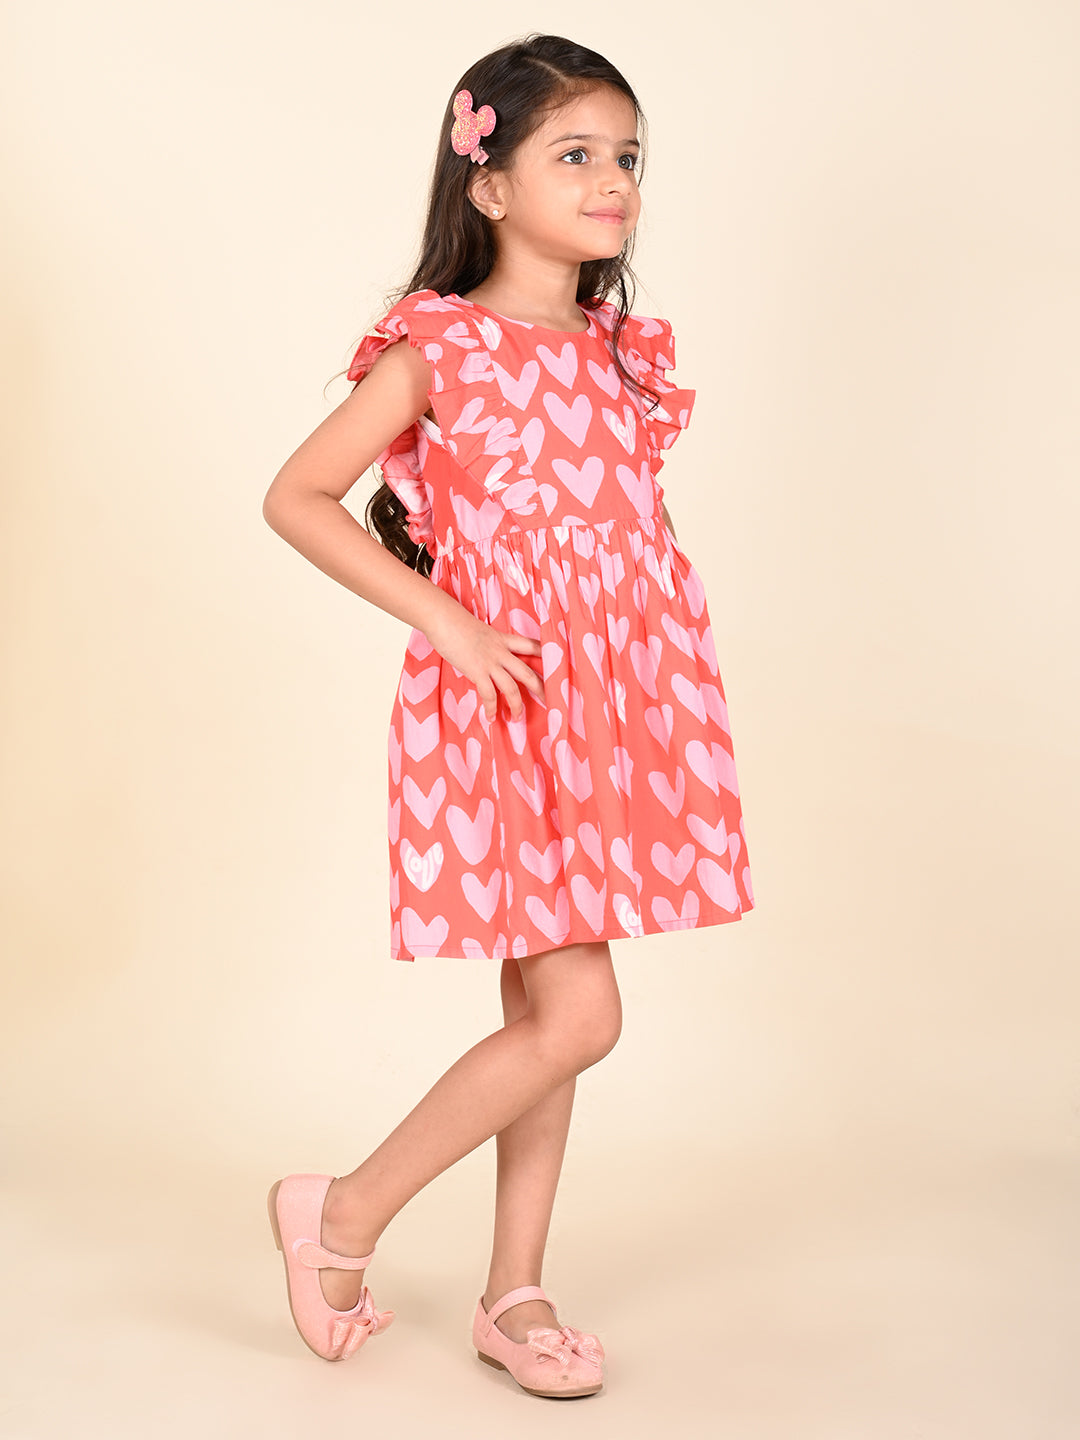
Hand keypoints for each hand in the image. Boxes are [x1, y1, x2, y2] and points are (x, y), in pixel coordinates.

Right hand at [423, 606, 545, 721]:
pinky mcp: (477, 671)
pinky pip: (489, 695)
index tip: (556, 667)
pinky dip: (491, 708)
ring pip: (512, 688)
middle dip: (541, 690)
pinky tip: (491, 717)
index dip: (545, 656)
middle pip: (529, 673)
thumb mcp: (480, 631)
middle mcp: (502, 652)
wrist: (443, 619)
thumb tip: (484, 654)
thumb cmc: (456, 623)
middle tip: (549, 702)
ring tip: (516, 718)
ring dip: (516, 707)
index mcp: (503, 639)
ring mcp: (490, 662)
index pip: (532, 646)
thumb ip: (488, 643)